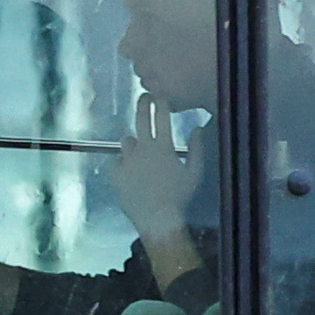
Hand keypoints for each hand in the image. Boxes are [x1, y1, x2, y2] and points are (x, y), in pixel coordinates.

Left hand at [108, 110, 192, 256]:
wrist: (157, 219)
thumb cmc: (179, 197)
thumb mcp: (194, 173)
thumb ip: (197, 149)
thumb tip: (197, 128)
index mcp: (163, 147)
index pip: (161, 117)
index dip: (160, 102)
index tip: (159, 95)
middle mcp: (144, 149)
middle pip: (140, 118)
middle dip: (142, 104)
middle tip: (144, 97)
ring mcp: (127, 160)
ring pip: (127, 141)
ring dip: (134, 145)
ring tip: (140, 159)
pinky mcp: (116, 172)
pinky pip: (118, 161)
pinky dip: (124, 164)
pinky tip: (132, 176)